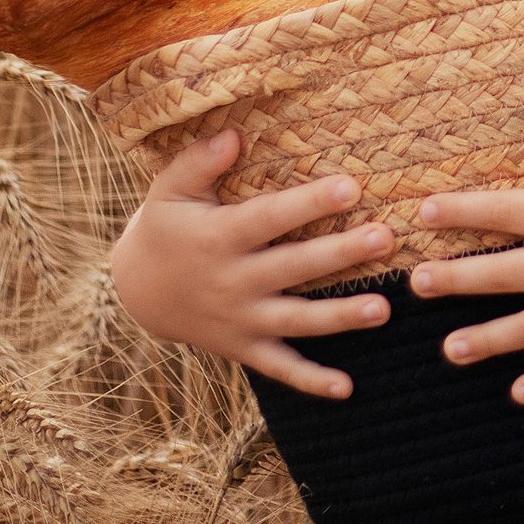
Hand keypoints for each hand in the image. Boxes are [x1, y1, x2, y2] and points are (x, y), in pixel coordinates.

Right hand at [110, 128, 397, 398]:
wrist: (137, 291)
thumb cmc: (166, 227)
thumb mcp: (168, 190)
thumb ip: (198, 161)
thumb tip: (233, 135)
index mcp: (219, 237)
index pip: (270, 218)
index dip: (309, 203)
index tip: (352, 186)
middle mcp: (233, 281)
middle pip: (294, 267)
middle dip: (341, 253)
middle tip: (386, 238)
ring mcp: (240, 320)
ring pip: (297, 321)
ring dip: (340, 317)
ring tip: (383, 309)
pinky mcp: (244, 348)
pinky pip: (280, 368)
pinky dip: (311, 381)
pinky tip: (348, 388)